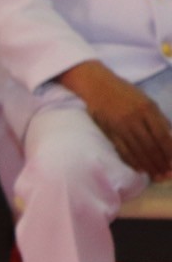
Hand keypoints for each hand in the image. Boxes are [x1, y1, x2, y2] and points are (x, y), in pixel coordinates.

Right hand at [59, 60, 171, 177]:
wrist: (97, 86)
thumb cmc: (125, 92)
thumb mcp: (147, 100)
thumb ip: (159, 118)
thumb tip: (170, 138)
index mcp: (147, 109)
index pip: (162, 135)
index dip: (169, 152)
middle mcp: (134, 119)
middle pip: (150, 146)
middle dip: (160, 162)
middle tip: (167, 175)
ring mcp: (120, 126)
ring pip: (137, 150)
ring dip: (148, 165)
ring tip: (156, 175)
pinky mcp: (109, 131)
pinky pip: (122, 149)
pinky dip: (132, 161)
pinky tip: (139, 168)